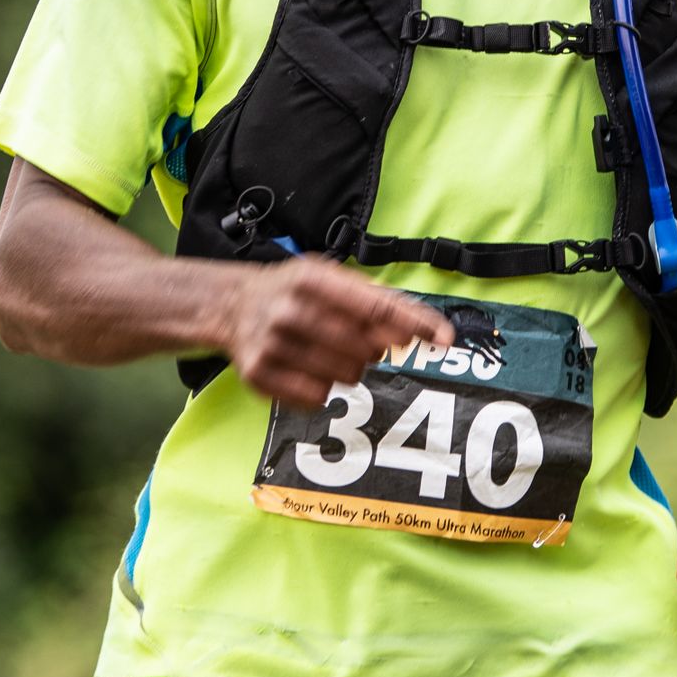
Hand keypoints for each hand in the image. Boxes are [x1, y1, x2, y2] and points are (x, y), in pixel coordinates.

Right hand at [220, 256, 452, 407]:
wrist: (232, 305)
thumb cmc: (294, 291)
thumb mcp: (330, 278)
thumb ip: (375, 301)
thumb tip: (421, 331)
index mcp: (312, 279)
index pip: (376, 306)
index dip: (414, 323)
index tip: (444, 338)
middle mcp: (290, 310)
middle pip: (365, 348)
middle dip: (373, 349)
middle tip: (357, 340)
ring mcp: (273, 345)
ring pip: (344, 376)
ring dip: (349, 369)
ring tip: (328, 351)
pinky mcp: (260, 376)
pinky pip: (317, 397)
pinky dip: (322, 388)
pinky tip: (308, 367)